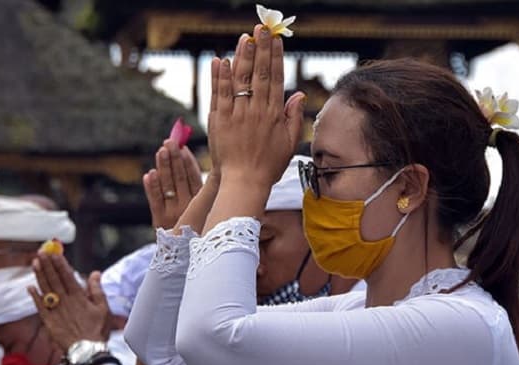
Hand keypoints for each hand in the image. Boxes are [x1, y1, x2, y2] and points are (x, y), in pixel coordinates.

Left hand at [29, 254, 109, 352]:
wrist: (87, 352)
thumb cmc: (98, 331)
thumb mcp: (103, 308)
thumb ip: (97, 290)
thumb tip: (95, 274)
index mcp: (79, 297)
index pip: (67, 275)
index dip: (59, 263)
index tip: (54, 253)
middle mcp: (65, 301)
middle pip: (54, 279)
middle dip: (47, 265)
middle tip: (41, 252)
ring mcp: (55, 311)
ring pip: (45, 289)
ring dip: (39, 275)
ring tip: (35, 263)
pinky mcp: (49, 321)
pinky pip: (39, 306)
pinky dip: (34, 296)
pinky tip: (30, 287)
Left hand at [144, 139, 202, 228]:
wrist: (180, 254)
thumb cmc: (191, 226)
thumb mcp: (201, 208)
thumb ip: (196, 185)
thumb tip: (186, 155)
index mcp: (202, 204)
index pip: (194, 178)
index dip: (188, 162)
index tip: (183, 148)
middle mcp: (188, 208)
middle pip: (180, 179)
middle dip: (174, 159)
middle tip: (170, 142)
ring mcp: (173, 214)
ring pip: (168, 186)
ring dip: (164, 167)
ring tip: (160, 151)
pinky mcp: (159, 220)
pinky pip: (155, 200)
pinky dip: (152, 187)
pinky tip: (150, 174)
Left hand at [208, 25, 304, 187]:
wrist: (244, 183)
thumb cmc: (267, 166)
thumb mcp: (288, 143)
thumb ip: (293, 118)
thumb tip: (299, 95)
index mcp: (273, 114)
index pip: (276, 79)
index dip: (276, 57)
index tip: (276, 39)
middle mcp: (256, 111)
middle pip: (259, 74)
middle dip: (260, 49)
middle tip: (261, 28)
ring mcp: (237, 115)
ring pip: (240, 80)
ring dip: (242, 57)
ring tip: (244, 38)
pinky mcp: (219, 121)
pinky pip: (220, 95)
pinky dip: (219, 77)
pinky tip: (220, 61)